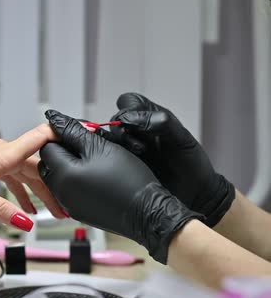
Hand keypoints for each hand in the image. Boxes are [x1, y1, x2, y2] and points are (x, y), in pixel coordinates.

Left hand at [0, 124, 66, 231]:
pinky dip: (20, 191)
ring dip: (38, 192)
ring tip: (51, 213)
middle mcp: (1, 151)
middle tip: (68, 208)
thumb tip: (25, 223)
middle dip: (55, 186)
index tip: (87, 138)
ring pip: (25, 172)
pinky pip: (10, 175)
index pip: (41, 140)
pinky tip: (22, 208)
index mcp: (3, 154)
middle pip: (38, 166)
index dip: (64, 137)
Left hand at [39, 112, 202, 262]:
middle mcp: (60, 192)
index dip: (61, 135)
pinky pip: (68, 190)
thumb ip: (73, 131)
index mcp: (62, 174)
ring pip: (57, 176)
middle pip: (49, 162)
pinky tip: (95, 175)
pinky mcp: (78, 211)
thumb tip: (54, 119)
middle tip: (86, 145)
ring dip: (70, 164)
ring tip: (93, 159)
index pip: (46, 146)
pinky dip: (76, 180)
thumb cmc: (129, 180)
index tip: (79, 133)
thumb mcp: (100, 146)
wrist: (148, 212)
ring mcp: (68, 204)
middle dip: (63, 149)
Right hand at [99, 93, 234, 226]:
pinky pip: (105, 156)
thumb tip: (134, 117)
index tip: (138, 123)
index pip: (128, 101)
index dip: (129, 109)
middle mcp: (135, 131)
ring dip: (118, 146)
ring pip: (107, 138)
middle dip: (123, 131)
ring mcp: (126, 149)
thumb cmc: (191, 165)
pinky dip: (110, 159)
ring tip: (137, 158)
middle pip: (114, 121)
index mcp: (150, 117)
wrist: (194, 196)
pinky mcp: (119, 166)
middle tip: (140, 148)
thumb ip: (163, 123)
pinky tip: (125, 168)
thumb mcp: (182, 140)